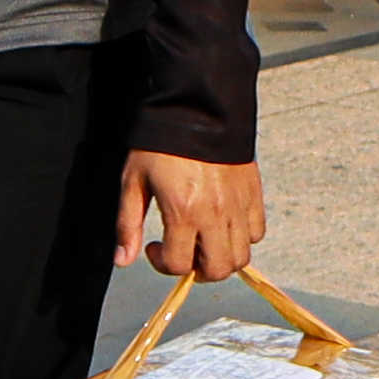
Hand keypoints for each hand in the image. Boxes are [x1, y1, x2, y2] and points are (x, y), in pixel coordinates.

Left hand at [111, 153, 265, 283]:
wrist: (199, 108)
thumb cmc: (161, 144)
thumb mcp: (134, 181)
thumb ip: (128, 224)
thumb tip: (122, 260)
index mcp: (184, 212)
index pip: (179, 265)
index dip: (162, 263)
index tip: (154, 246)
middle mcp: (216, 214)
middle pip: (218, 270)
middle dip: (197, 270)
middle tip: (183, 251)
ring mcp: (238, 205)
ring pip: (240, 256)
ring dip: (220, 258)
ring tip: (203, 240)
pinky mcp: (253, 194)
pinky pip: (256, 232)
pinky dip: (241, 237)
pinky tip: (222, 223)